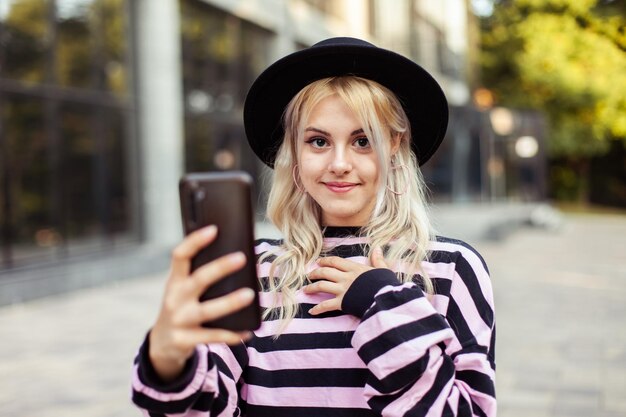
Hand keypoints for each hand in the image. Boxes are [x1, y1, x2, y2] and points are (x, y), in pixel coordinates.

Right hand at [149, 225, 254, 380]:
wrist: (162, 344)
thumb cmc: (182, 306)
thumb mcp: (183, 290)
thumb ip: (200, 275)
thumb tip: (236, 257)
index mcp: (174, 281)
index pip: (180, 255)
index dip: (195, 241)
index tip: (214, 229)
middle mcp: (174, 298)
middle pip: (198, 279)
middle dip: (220, 268)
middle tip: (242, 257)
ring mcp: (178, 320)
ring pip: (207, 310)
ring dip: (230, 302)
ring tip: (250, 294)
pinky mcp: (184, 340)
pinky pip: (212, 336)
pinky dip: (231, 334)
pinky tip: (247, 331)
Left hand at [303, 247, 387, 314]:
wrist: (385, 299)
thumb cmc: (386, 285)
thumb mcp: (383, 270)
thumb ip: (378, 260)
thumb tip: (378, 248)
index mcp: (354, 268)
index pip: (335, 261)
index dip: (325, 261)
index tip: (318, 262)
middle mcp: (345, 277)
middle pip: (325, 272)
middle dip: (315, 272)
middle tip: (309, 274)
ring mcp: (342, 290)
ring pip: (321, 286)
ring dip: (311, 288)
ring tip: (305, 290)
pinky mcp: (342, 303)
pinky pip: (326, 305)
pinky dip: (318, 309)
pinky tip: (312, 311)